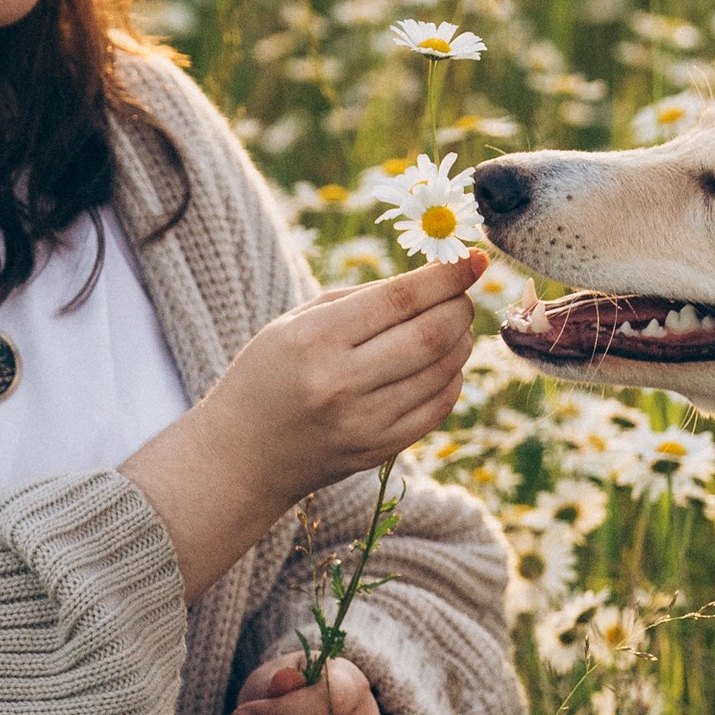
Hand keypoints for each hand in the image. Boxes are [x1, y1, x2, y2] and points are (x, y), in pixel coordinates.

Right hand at [120, 250, 484, 602]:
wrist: (241, 455)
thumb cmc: (269, 374)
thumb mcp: (296, 323)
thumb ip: (362, 299)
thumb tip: (435, 279)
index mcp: (315, 339)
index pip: (401, 299)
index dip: (447, 275)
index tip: (474, 259)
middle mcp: (341, 383)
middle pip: (431, 336)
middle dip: (460, 307)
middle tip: (463, 295)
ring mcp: (363, 423)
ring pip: (443, 371)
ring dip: (461, 342)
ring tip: (453, 327)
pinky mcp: (379, 451)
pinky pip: (438, 407)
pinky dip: (452, 378)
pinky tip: (443, 364)